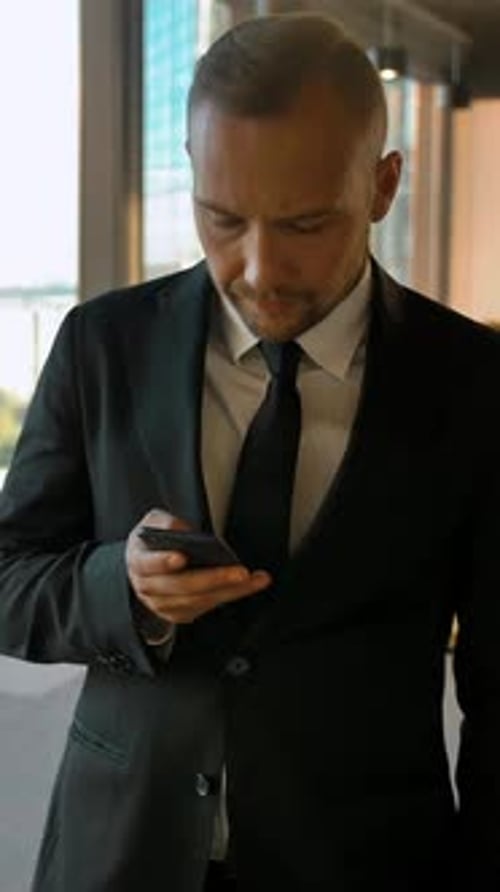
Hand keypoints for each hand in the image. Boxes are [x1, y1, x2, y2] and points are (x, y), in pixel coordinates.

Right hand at [126, 508, 270, 624]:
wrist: (142, 568)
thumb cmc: (151, 543)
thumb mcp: (153, 522)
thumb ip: (166, 522)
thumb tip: (186, 531)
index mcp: (138, 562)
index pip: (149, 564)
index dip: (164, 561)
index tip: (182, 557)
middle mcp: (148, 587)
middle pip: (181, 586)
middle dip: (213, 579)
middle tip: (239, 572)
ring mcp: (162, 604)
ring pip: (197, 601)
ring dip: (229, 591)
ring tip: (253, 579)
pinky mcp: (177, 614)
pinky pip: (205, 607)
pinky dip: (227, 596)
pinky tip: (246, 587)